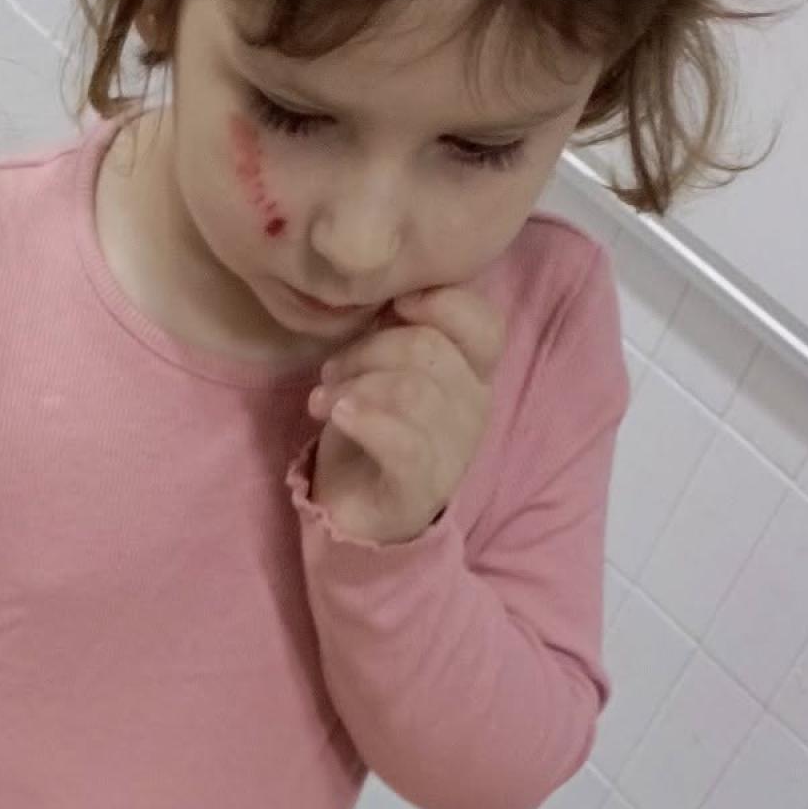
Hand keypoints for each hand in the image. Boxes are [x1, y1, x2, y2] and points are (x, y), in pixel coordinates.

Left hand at [308, 287, 502, 544]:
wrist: (354, 518)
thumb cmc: (368, 435)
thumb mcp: (382, 370)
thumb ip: (397, 332)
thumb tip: (389, 291)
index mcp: (472, 374)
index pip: (485, 324)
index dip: (442, 302)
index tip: (391, 304)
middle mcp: (474, 409)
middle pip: (430, 349)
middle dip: (368, 349)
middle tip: (331, 371)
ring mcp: (454, 451)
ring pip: (412, 390)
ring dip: (355, 385)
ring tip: (322, 400)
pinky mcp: (423, 488)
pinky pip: (404, 442)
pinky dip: (364, 419)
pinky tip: (336, 415)